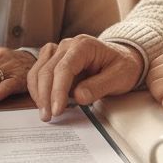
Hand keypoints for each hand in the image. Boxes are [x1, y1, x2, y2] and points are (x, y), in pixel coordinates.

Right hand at [27, 35, 142, 121]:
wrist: (124, 59)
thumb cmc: (123, 67)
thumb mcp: (120, 77)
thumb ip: (99, 86)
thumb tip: (78, 97)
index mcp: (84, 45)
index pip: (64, 68)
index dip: (58, 91)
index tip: (57, 110)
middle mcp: (68, 45)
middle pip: (47, 70)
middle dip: (45, 95)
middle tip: (48, 117)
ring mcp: (59, 51)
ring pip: (38, 70)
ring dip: (38, 92)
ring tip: (45, 113)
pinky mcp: (55, 59)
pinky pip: (39, 71)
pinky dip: (38, 87)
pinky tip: (44, 102)